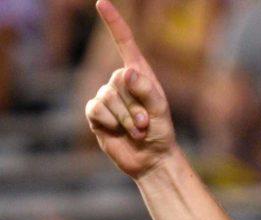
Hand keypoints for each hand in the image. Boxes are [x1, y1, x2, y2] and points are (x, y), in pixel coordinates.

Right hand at [84, 0, 176, 178]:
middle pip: (118, 81)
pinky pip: (96, 110)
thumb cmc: (160, 132)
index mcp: (139, 74)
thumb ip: (146, 90)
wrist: (151, 158)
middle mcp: (120, 81)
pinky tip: (118, 132)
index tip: (101, 2)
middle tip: (145, 124)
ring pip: (108, 98)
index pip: (125, 43)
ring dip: (126, 119)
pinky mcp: (95, 113)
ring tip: (137, 131)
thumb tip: (126, 72)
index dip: (114, 23)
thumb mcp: (160, 110)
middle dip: (135, 107)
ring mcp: (106, 96)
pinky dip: (111, 123)